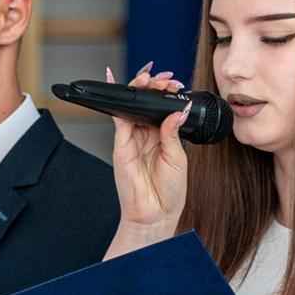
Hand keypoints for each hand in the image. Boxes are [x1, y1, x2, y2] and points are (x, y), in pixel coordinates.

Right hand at [107, 60, 190, 238]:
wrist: (155, 214)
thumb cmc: (168, 191)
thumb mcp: (178, 157)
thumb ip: (173, 131)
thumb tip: (178, 109)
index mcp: (163, 136)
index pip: (162, 107)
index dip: (167, 94)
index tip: (176, 85)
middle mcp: (147, 135)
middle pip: (146, 102)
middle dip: (155, 86)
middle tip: (166, 80)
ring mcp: (132, 138)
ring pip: (132, 105)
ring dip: (140, 88)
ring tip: (150, 79)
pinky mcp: (121, 144)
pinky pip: (116, 117)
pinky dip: (116, 100)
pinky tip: (116, 82)